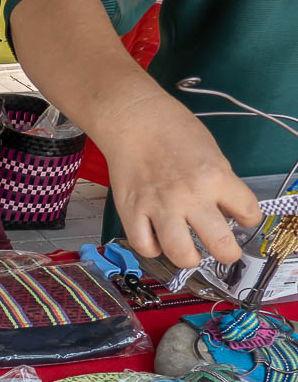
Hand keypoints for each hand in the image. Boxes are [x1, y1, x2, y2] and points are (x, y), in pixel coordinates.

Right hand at [102, 92, 261, 268]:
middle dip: (227, 254)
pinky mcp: (131, 211)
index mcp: (216, 178)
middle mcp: (190, 197)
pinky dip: (153, 248)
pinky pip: (144, 245)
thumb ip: (220, 184)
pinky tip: (157, 241)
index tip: (243, 220)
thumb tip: (222, 210)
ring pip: (180, 253)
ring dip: (189, 259)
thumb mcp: (212, 154)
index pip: (248, 212)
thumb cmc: (173, 131)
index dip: (249, 219)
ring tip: (190, 255)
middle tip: (224, 253)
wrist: (135, 122)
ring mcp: (159, 207)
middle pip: (219, 244)